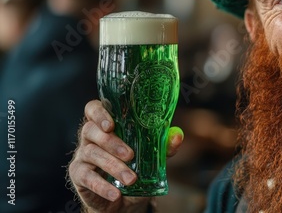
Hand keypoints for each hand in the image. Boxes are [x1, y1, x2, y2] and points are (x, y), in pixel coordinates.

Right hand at [67, 100, 183, 212]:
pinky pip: (86, 177)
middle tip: (130, 155)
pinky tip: (115, 193)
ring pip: (91, 153)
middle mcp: (90, 136)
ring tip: (131, 179)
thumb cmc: (136, 167)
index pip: (93, 108)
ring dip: (113, 166)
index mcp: (106, 124)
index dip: (99, 113)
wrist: (124, 199)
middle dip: (112, 142)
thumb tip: (177, 135)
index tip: (111, 124)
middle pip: (91, 130)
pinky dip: (102, 185)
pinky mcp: (78, 174)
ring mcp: (82, 154)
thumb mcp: (151, 156)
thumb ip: (162, 145)